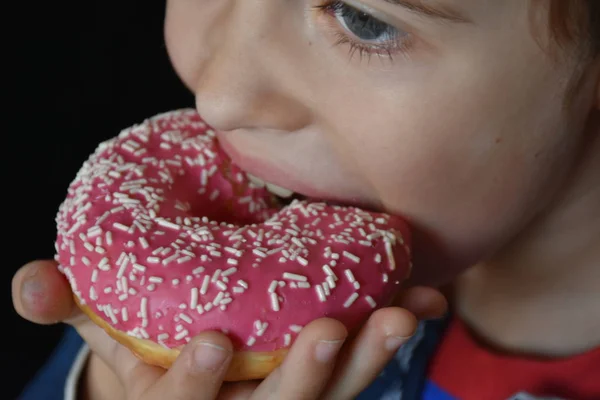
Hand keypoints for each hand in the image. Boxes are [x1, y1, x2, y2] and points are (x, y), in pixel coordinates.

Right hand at [13, 260, 446, 399]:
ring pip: (334, 398)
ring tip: (400, 316)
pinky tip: (420, 305)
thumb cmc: (150, 350)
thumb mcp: (107, 331)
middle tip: (329, 334)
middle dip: (302, 381)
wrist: (197, 372)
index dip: (193, 390)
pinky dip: (390, 343)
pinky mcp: (327, 386)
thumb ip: (74, 307)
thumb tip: (29, 281)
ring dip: (368, 360)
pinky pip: (363, 372)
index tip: (210, 343)